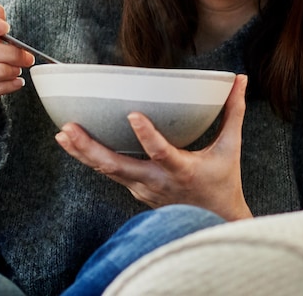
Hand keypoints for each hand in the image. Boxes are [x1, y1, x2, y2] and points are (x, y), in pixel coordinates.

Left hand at [56, 74, 251, 220]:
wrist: (214, 223)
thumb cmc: (223, 183)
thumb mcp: (231, 148)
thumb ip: (234, 111)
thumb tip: (240, 79)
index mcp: (182, 170)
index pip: (162, 153)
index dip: (147, 136)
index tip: (133, 116)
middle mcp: (157, 181)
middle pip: (118, 167)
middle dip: (90, 149)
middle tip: (69, 129)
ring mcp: (143, 188)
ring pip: (107, 172)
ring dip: (83, 153)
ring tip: (63, 134)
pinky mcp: (136, 189)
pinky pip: (110, 174)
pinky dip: (91, 159)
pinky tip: (74, 144)